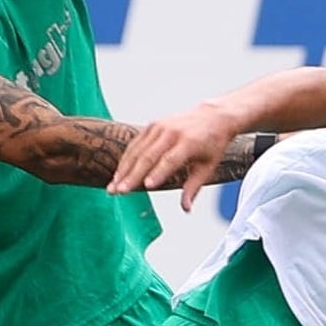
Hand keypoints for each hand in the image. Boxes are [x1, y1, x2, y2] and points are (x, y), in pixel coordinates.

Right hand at [107, 103, 238, 209]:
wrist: (212, 117)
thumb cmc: (211, 145)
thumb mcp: (208, 167)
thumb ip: (194, 188)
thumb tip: (186, 209)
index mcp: (189, 142)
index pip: (170, 160)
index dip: (158, 173)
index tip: (146, 187)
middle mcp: (172, 132)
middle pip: (148, 156)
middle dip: (132, 176)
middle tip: (119, 192)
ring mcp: (160, 127)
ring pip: (137, 151)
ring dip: (123, 170)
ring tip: (113, 187)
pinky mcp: (152, 125)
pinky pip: (135, 144)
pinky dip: (125, 160)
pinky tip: (118, 174)